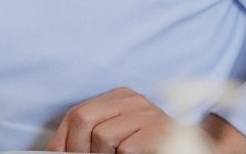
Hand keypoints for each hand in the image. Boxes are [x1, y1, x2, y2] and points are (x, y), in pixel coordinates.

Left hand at [46, 87, 172, 153]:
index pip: (76, 113)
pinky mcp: (157, 131)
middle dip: (77, 149)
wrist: (189, 148)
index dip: (62, 140)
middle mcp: (132, 99)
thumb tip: (56, 151)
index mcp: (119, 97)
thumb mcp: (117, 135)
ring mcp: (146, 113)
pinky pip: (125, 149)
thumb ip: (92, 135)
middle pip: (83, 119)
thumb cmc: (148, 146)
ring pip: (102, 136)